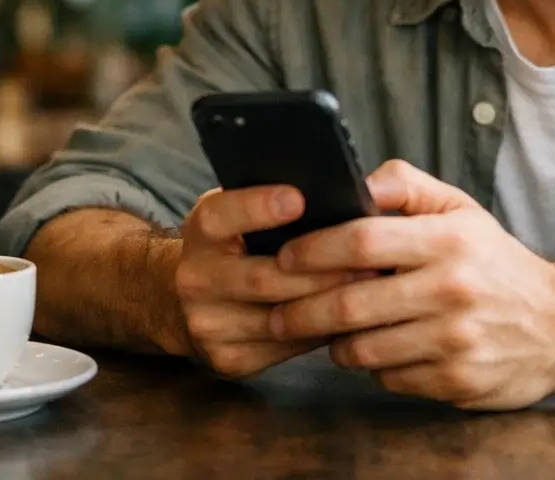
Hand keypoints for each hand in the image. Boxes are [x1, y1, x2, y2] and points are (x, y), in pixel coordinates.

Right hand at [174, 184, 359, 378]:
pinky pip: (284, 348)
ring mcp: (208, 324)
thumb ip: (271, 201)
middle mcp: (195, 278)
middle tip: (367, 260)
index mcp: (199, 232)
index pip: (221, 216)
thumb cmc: (234, 244)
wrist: (188, 300)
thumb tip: (329, 195)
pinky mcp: (228, 359)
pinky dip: (318, 332)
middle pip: (263, 278)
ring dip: (326, 306)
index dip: (257, 207)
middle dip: (320, 270)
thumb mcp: (237, 212)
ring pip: (279, 319)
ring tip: (366, 289)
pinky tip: (343, 318)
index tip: (298, 198)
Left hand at [268, 160, 554, 409]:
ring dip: (335, 343)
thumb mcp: (461, 210)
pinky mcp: (457, 381)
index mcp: (450, 239)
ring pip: (363, 349)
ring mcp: (455, 340)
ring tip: (330, 331)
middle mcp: (453, 289)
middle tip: (277, 311)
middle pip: (351, 303)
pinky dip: (374, 367)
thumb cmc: (495, 262)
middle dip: (302, 310)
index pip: (363, 238)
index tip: (285, 256)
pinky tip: (380, 351)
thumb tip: (354, 181)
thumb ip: (405, 186)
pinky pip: (390, 379)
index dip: (315, 249)